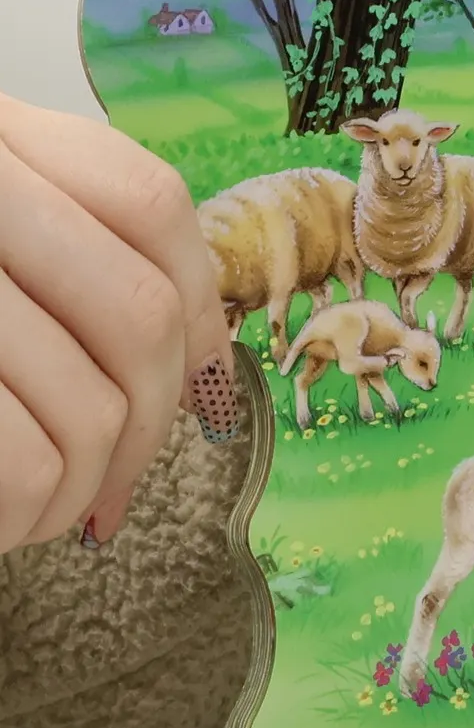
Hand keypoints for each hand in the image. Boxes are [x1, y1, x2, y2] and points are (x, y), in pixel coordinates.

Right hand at [0, 95, 238, 553]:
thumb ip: (57, 247)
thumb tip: (192, 365)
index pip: (148, 201)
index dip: (197, 298)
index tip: (200, 380)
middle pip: (137, 311)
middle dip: (151, 418)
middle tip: (118, 490)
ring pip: (90, 400)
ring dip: (90, 482)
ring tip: (60, 517)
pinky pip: (22, 455)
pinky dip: (32, 506)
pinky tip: (16, 526)